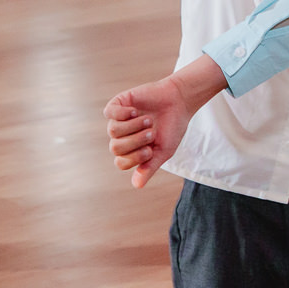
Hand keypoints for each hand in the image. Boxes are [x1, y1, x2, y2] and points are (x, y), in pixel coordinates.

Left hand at [104, 52, 226, 187]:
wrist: (179, 102)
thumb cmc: (172, 128)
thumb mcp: (163, 151)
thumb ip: (150, 167)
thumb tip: (137, 185)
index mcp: (131, 151)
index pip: (121, 162)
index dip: (135, 158)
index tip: (151, 149)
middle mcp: (122, 137)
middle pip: (115, 148)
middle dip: (135, 141)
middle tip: (151, 133)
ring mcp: (118, 120)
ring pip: (113, 131)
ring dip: (134, 126)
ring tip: (148, 120)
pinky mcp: (118, 104)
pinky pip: (110, 113)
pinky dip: (123, 114)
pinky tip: (135, 110)